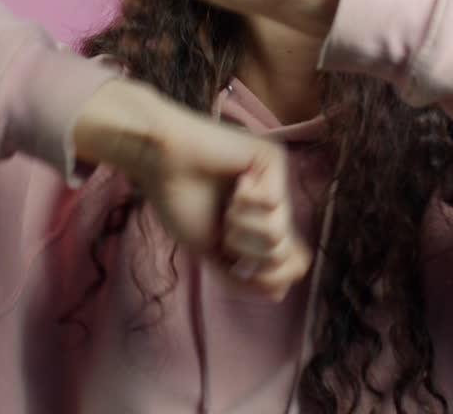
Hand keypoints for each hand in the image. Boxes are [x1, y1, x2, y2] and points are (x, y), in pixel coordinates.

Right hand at [73, 79, 311, 300]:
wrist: (159, 161)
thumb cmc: (178, 201)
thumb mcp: (210, 250)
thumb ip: (242, 275)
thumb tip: (280, 293)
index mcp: (261, 224)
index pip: (293, 263)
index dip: (270, 276)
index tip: (236, 264)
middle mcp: (275, 203)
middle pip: (285, 254)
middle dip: (247, 251)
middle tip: (225, 229)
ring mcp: (276, 180)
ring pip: (278, 233)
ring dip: (241, 227)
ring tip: (226, 204)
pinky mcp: (274, 159)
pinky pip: (273, 202)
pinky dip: (244, 202)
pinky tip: (234, 180)